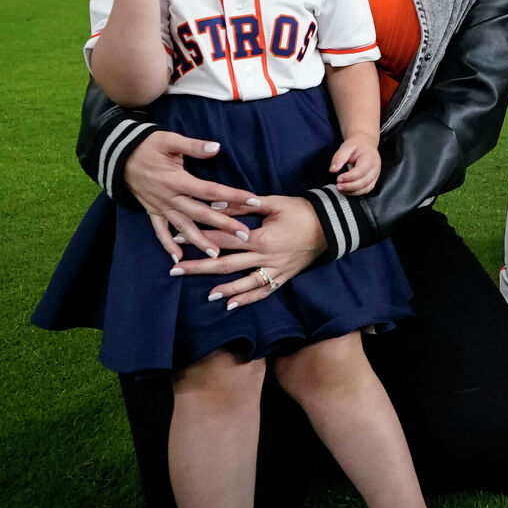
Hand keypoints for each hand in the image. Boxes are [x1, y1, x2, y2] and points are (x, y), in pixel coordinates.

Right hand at [121, 131, 260, 262]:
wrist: (117, 155)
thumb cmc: (146, 145)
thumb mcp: (169, 140)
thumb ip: (193, 146)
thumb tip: (216, 147)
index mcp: (177, 180)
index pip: (211, 191)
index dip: (233, 196)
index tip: (253, 201)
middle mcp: (169, 197)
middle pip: (201, 214)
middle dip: (224, 226)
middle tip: (244, 236)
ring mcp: (159, 206)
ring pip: (182, 227)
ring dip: (199, 241)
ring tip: (216, 254)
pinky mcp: (151, 210)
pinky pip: (159, 231)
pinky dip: (167, 245)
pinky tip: (177, 258)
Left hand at [177, 196, 329, 309]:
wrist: (331, 226)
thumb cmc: (302, 211)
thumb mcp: (274, 202)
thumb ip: (243, 205)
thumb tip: (215, 203)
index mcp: (261, 238)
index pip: (223, 238)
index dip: (200, 237)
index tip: (177, 237)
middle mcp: (265, 258)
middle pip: (226, 264)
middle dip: (199, 267)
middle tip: (176, 270)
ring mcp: (275, 270)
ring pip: (244, 283)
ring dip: (223, 289)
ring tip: (204, 294)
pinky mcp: (283, 277)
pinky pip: (263, 291)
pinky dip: (246, 299)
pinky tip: (230, 305)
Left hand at [331, 133, 380, 194]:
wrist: (366, 144)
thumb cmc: (356, 146)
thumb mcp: (346, 147)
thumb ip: (339, 157)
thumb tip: (332, 170)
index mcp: (370, 158)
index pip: (361, 171)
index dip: (349, 177)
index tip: (338, 178)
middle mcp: (375, 168)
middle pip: (364, 182)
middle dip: (350, 186)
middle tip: (337, 186)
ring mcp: (375, 175)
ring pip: (366, 188)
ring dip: (352, 191)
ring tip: (340, 189)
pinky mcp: (372, 181)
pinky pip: (365, 190)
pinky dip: (355, 193)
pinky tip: (346, 190)